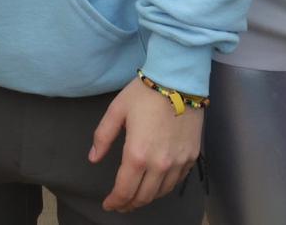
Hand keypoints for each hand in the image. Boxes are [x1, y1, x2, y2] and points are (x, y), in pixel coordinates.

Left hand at [90, 78, 202, 210]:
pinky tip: (156, 184)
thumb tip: (93, 158)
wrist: (179, 81)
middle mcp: (159, 164)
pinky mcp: (191, 157)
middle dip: (129, 204)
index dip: (115, 202)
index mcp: (137, 154)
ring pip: (161, 192)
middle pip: (143, 196)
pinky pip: (177, 181)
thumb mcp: (116, 111)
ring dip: (146, 198)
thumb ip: (103, 136)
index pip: (124, 190)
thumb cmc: (144, 94)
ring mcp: (178, 162)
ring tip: (136, 197)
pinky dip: (164, 187)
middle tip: (120, 204)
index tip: (108, 205)